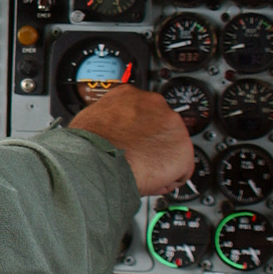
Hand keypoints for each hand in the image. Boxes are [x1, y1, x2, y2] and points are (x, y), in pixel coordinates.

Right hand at [68, 85, 191, 196]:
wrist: (97, 161)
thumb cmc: (88, 144)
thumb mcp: (92, 118)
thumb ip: (111, 119)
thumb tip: (111, 128)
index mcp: (131, 94)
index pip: (144, 110)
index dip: (140, 127)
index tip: (134, 137)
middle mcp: (155, 104)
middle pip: (162, 127)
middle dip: (152, 141)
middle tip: (137, 154)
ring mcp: (172, 126)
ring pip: (172, 148)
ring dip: (160, 159)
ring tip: (140, 168)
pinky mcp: (183, 151)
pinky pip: (181, 170)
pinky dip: (168, 178)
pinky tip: (149, 179)